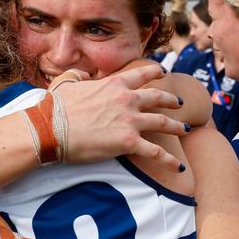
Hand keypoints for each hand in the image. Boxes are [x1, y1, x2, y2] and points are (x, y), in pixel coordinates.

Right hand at [54, 64, 186, 169]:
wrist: (51, 128)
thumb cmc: (56, 107)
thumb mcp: (67, 82)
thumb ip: (79, 75)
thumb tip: (84, 74)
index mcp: (113, 84)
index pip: (140, 75)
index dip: (154, 72)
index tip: (162, 72)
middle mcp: (127, 100)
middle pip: (157, 98)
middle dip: (171, 101)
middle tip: (180, 103)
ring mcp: (130, 121)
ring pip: (163, 122)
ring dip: (177, 126)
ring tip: (187, 130)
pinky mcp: (129, 142)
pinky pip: (156, 152)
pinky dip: (169, 160)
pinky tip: (179, 166)